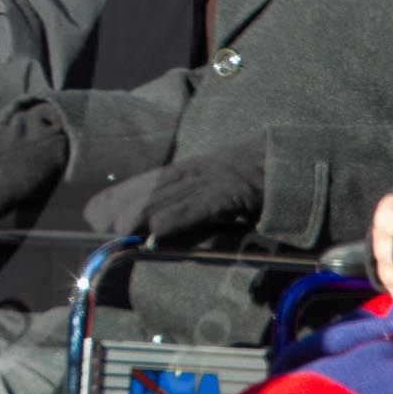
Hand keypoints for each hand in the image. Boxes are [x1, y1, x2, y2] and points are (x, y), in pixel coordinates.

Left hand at [83, 145, 264, 243]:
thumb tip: (164, 232)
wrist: (300, 161)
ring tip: (118, 229)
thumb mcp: (224, 194)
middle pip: (154, 186)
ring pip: (173, 195)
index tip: (92, 211)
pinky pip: (203, 206)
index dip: (120, 194)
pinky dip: (179, 217)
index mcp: (196, 169)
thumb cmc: (263, 180)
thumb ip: (197, 210)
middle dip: (121, 203)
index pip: (150, 181)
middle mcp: (201, 170)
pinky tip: (158, 229)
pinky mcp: (236, 191)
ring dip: (142, 212)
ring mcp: (218, 178)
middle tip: (93, 221)